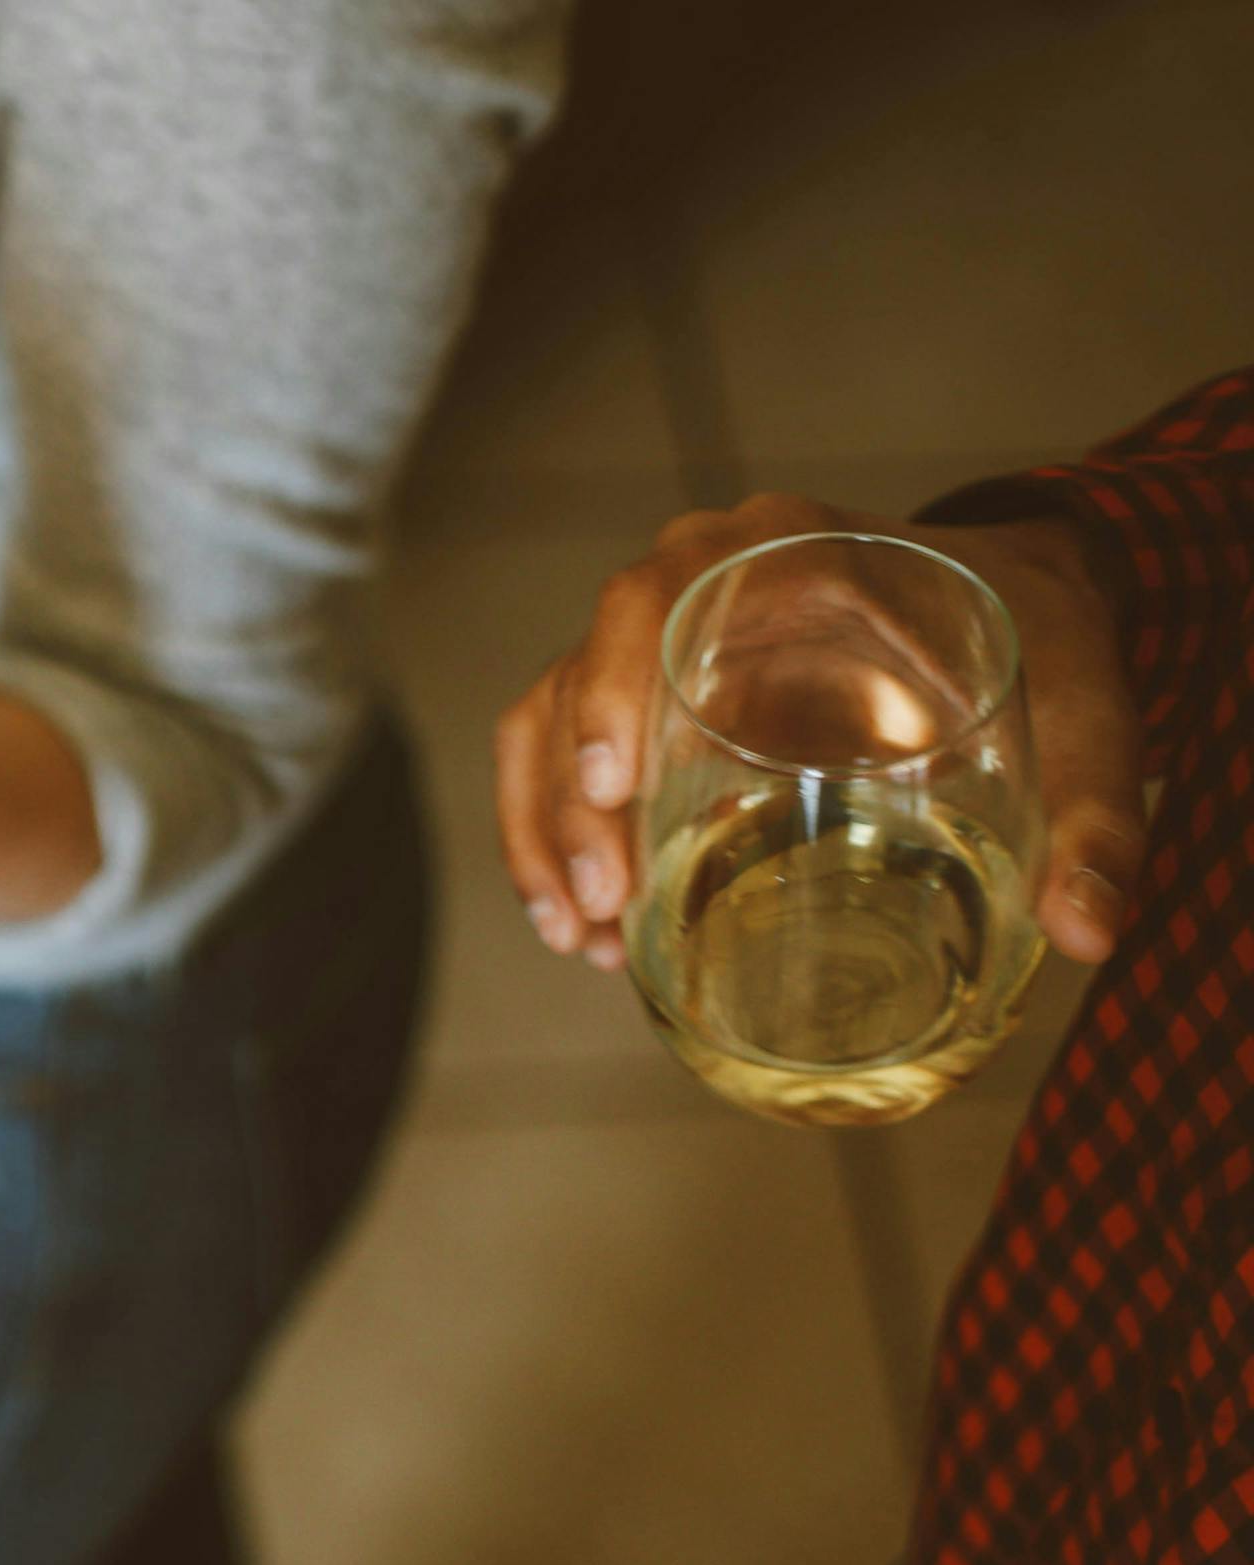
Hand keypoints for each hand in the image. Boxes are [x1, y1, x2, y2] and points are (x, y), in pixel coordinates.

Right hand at [497, 493, 1142, 969]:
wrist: (1015, 610)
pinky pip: (556, 754)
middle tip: (608, 901)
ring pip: (548, 718)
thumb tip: (1090, 932)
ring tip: (580, 937)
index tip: (612, 784)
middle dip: (569, 796)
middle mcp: (702, 582)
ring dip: (542, 831)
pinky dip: (547, 839)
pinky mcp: (649, 700)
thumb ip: (1097, 812)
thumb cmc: (1036, 639)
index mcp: (791, 552)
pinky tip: (578, 927)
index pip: (661, 593)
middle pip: (582, 668)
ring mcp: (662, 643)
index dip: (615, 682)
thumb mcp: (1084, 710)